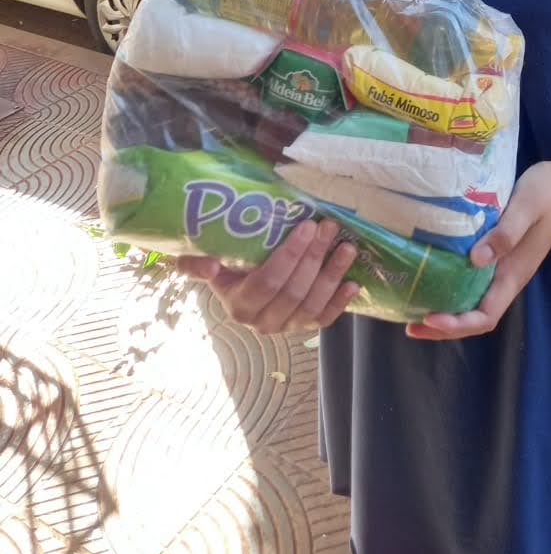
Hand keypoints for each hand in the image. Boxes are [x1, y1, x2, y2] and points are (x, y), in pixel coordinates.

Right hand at [176, 219, 358, 334]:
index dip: (290, 255)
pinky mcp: (302, 328)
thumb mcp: (201, 262)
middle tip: (329, 227)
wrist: (234, 291)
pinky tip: (354, 283)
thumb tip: (209, 264)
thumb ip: (194, 263)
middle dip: (315, 257)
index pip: (267, 281)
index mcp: (238, 305)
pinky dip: (340, 303)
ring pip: (312, 305)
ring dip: (333, 275)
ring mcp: (285, 327)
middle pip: (294, 291)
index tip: (307, 226)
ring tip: (348, 248)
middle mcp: (262, 322)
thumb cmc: (223, 268)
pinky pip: (324, 320)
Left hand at [406, 160, 550, 340]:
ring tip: (414, 308)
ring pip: (473, 302)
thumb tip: (476, 260)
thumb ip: (505, 234)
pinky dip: (452, 287)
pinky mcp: (500, 254)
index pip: (486, 316)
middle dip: (444, 327)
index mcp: (514, 274)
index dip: (458, 324)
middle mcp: (508, 278)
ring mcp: (504, 268)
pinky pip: (473, 281)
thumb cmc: (547, 193)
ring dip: (446, 311)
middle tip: (410, 326)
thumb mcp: (526, 208)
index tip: (430, 317)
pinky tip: (433, 275)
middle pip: (475, 317)